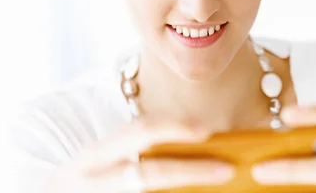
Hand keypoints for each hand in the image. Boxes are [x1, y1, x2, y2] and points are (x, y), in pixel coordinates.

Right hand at [47, 117, 233, 191]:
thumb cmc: (87, 182)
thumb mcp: (101, 161)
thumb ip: (136, 151)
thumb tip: (198, 142)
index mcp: (96, 155)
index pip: (138, 132)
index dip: (174, 128)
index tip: (207, 130)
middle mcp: (94, 179)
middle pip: (147, 174)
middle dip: (191, 171)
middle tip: (227, 168)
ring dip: (186, 192)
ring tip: (222, 189)